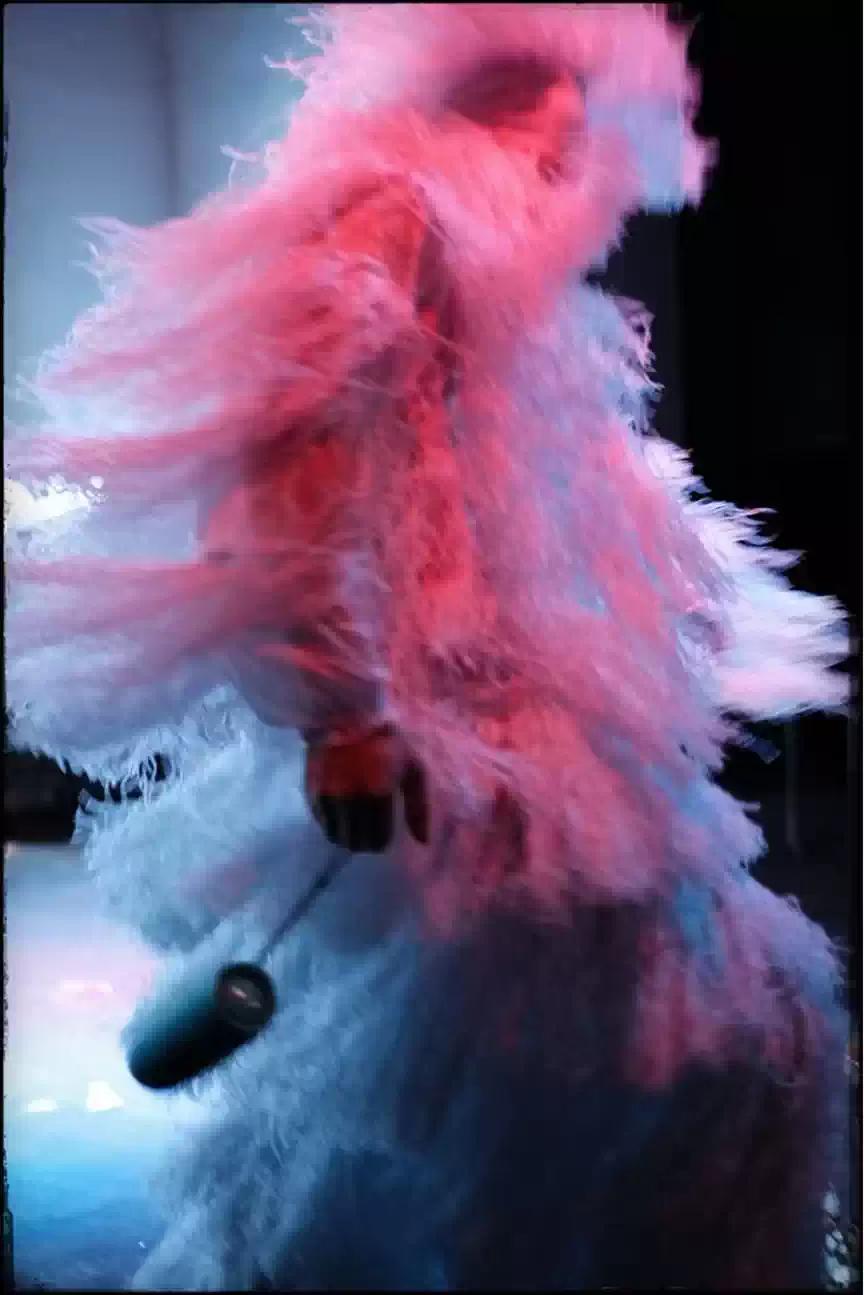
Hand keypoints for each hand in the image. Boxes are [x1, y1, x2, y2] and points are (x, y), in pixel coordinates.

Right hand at [304, 727, 428, 852]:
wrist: (348, 712)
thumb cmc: (389, 740)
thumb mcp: (414, 769)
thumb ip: (418, 807)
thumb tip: (423, 842)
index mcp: (379, 793)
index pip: (378, 837)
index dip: (382, 841)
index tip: (383, 836)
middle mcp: (351, 798)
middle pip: (356, 841)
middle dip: (365, 842)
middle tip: (369, 833)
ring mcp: (328, 794)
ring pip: (336, 835)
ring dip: (346, 836)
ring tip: (353, 827)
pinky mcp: (311, 789)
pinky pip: (321, 821)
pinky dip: (330, 824)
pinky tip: (339, 817)